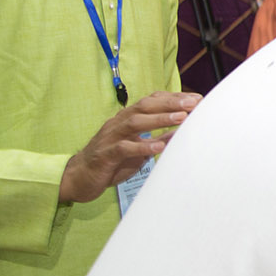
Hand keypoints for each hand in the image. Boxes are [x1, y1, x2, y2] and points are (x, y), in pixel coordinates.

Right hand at [59, 91, 200, 203]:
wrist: (78, 177)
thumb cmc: (112, 161)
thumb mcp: (139, 149)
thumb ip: (157, 139)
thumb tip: (181, 133)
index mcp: (127, 118)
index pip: (152, 101)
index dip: (173, 98)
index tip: (196, 98)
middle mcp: (118, 123)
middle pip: (145, 106)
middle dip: (170, 103)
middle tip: (193, 103)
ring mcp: (110, 137)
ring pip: (134, 122)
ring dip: (159, 119)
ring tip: (180, 118)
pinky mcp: (105, 155)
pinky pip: (123, 148)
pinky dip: (141, 146)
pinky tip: (157, 148)